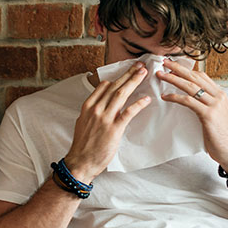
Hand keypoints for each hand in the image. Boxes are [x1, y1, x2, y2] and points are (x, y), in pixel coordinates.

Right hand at [65, 62, 150, 182]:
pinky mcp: (114, 129)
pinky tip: (146, 99)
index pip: (103, 86)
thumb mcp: (83, 122)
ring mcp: (104, 118)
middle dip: (128, 74)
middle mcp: (95, 109)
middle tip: (140, 66)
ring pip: (121, 94)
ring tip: (144, 74)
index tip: (127, 72)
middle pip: (114, 86)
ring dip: (133, 82)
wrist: (81, 162)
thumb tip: (101, 104)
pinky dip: (138, 104)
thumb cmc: (83, 145)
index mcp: (88, 106)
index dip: (117, 77)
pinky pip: (128, 113)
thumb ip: (92, 111)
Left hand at [157, 59, 227, 171]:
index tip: (172, 64)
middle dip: (177, 68)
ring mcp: (214, 104)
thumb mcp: (213, 114)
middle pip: (195, 77)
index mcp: (220, 94)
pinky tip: (165, 96)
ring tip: (160, 75)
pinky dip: (175, 97)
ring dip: (173, 79)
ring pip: (191, 87)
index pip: (201, 76)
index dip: (186, 69)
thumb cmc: (219, 134)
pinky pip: (189, 102)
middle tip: (163, 62)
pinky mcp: (209, 115)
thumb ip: (205, 103)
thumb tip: (190, 96)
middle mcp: (218, 96)